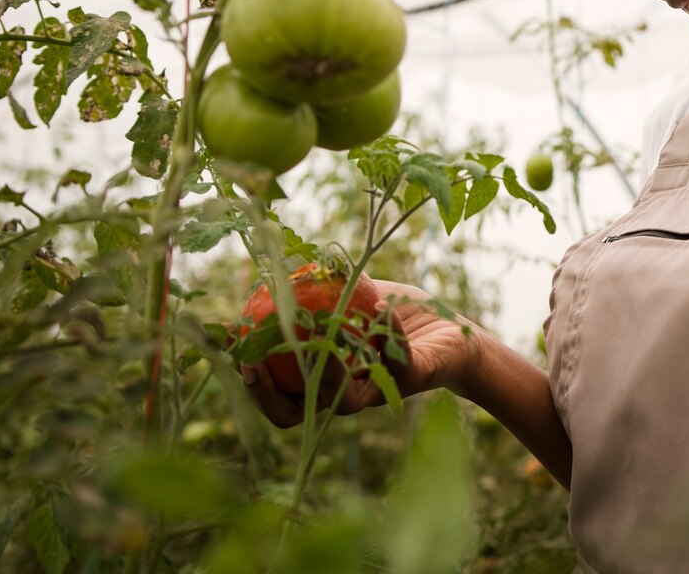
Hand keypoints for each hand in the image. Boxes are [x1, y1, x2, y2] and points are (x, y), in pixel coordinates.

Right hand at [239, 279, 483, 428]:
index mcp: (325, 381)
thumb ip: (320, 292)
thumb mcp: (355, 298)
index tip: (234, 353)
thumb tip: (273, 276)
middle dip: (267, 394)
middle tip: (254, 363)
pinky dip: (384, 327)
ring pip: (340, 396)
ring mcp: (377, 391)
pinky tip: (377, 304)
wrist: (454, 334)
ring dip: (323, 365)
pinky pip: (392, 356)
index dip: (252, 384)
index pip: (278, 396)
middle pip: (295, 413)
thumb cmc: (399, 316)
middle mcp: (345, 396)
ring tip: (313, 330)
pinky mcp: (410, 379)